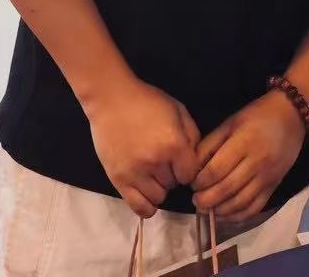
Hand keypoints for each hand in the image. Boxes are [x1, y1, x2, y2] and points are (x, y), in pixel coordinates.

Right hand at [86, 77, 200, 217]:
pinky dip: (146, 205)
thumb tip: (196, 158)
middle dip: (174, 175)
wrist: (112, 100)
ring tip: (154, 173)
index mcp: (174, 144)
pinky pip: (139, 208)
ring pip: (158, 198)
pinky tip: (146, 191)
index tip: (183, 161)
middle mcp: (156, 163)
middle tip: (166, 162)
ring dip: (159, 188)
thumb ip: (192, 135)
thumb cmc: (148, 102)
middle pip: (174, 185)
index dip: (189, 168)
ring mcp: (136, 174)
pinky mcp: (118, 181)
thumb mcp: (179, 110)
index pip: (191, 174)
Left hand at [191, 91, 305, 219]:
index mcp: (244, 143)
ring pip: (240, 203)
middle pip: (226, 189)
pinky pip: (255, 208)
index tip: (192, 183)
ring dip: (219, 211)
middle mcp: (257, 162)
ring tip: (208, 209)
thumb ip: (210, 145)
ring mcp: (268, 176)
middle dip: (205, 200)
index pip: (216, 170)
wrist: (292, 115)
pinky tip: (225, 215)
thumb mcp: (230, 123)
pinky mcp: (275, 185)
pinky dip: (238, 217)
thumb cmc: (257, 116)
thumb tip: (193, 170)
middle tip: (196, 200)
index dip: (199, 182)